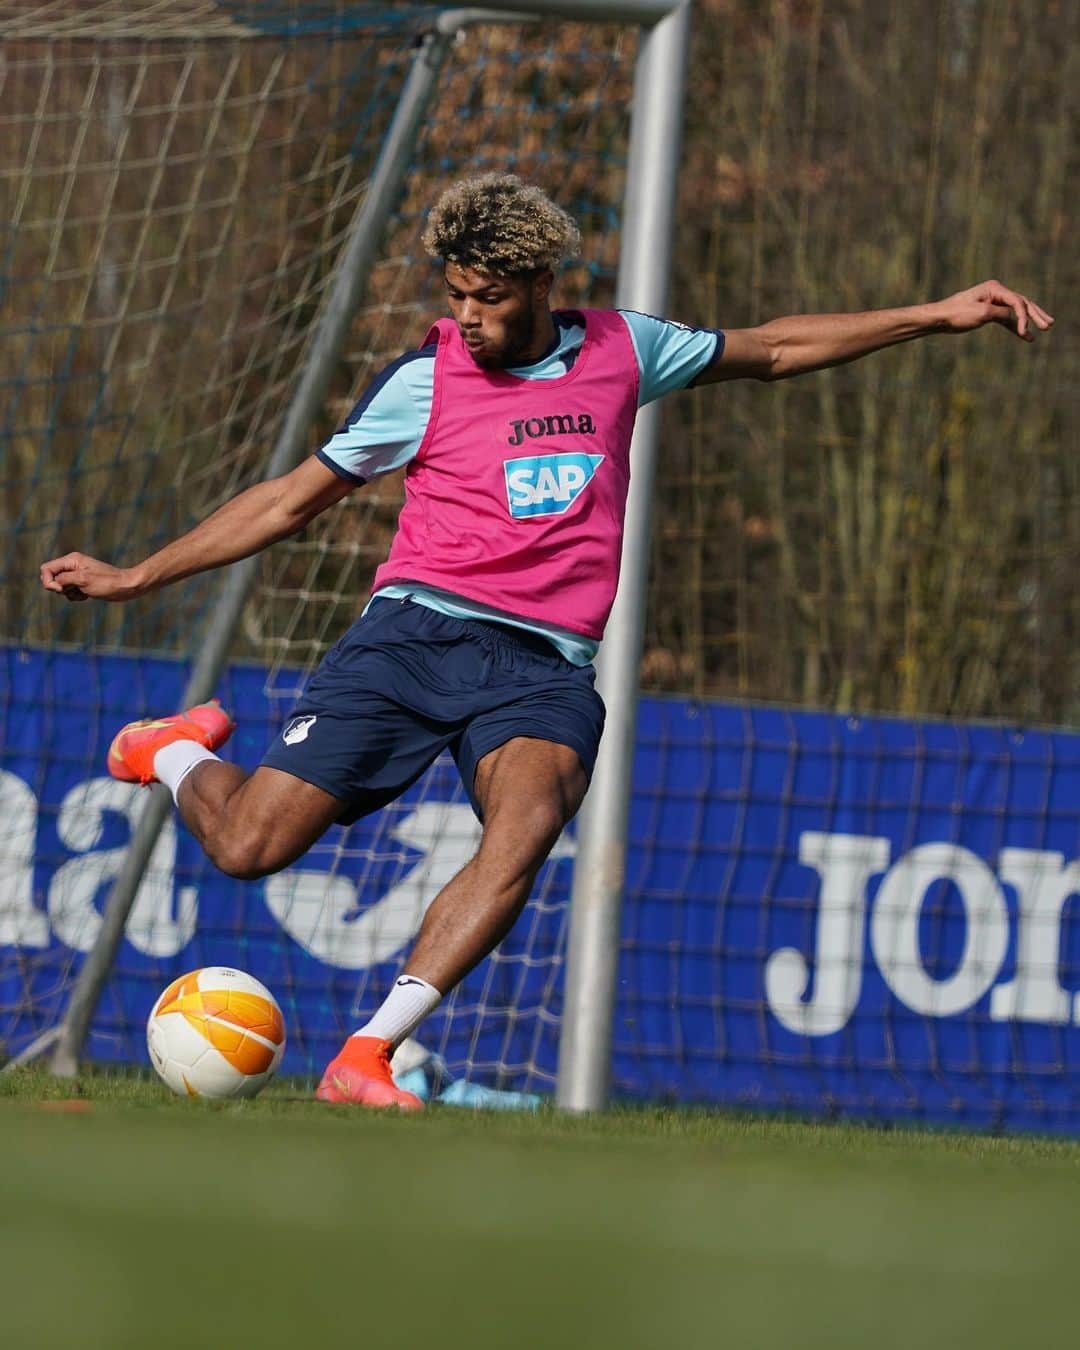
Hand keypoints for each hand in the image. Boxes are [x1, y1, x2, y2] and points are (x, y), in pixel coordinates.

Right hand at [39, 552, 144, 602]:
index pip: (46, 569)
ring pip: (60, 587)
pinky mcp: (83, 583)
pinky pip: (70, 591)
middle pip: (52, 578)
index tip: (61, 590)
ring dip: (69, 594)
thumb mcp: (82, 580)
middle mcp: (73, 565)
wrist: (126, 587)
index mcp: (71, 560)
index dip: (49, 581)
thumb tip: (53, 582)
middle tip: (75, 590)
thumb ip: (63, 579)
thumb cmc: (107, 583)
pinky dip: (76, 596)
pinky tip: (87, 596)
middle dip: (60, 588)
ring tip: (84, 593)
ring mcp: (78, 574)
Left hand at [935, 280, 1053, 342]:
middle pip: (1022, 303)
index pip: (1016, 301)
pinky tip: (1025, 336)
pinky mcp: (989, 312)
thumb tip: (1015, 317)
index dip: (1023, 316)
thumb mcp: (981, 313)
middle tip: (1049, 325)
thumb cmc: (957, 313)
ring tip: (1045, 327)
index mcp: (995, 288)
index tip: (1023, 332)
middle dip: (1036, 314)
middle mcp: (996, 292)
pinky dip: (1016, 327)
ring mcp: (993, 301)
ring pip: (1017, 310)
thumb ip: (1001, 314)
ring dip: (1030, 320)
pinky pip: (1007, 319)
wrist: (939, 318)